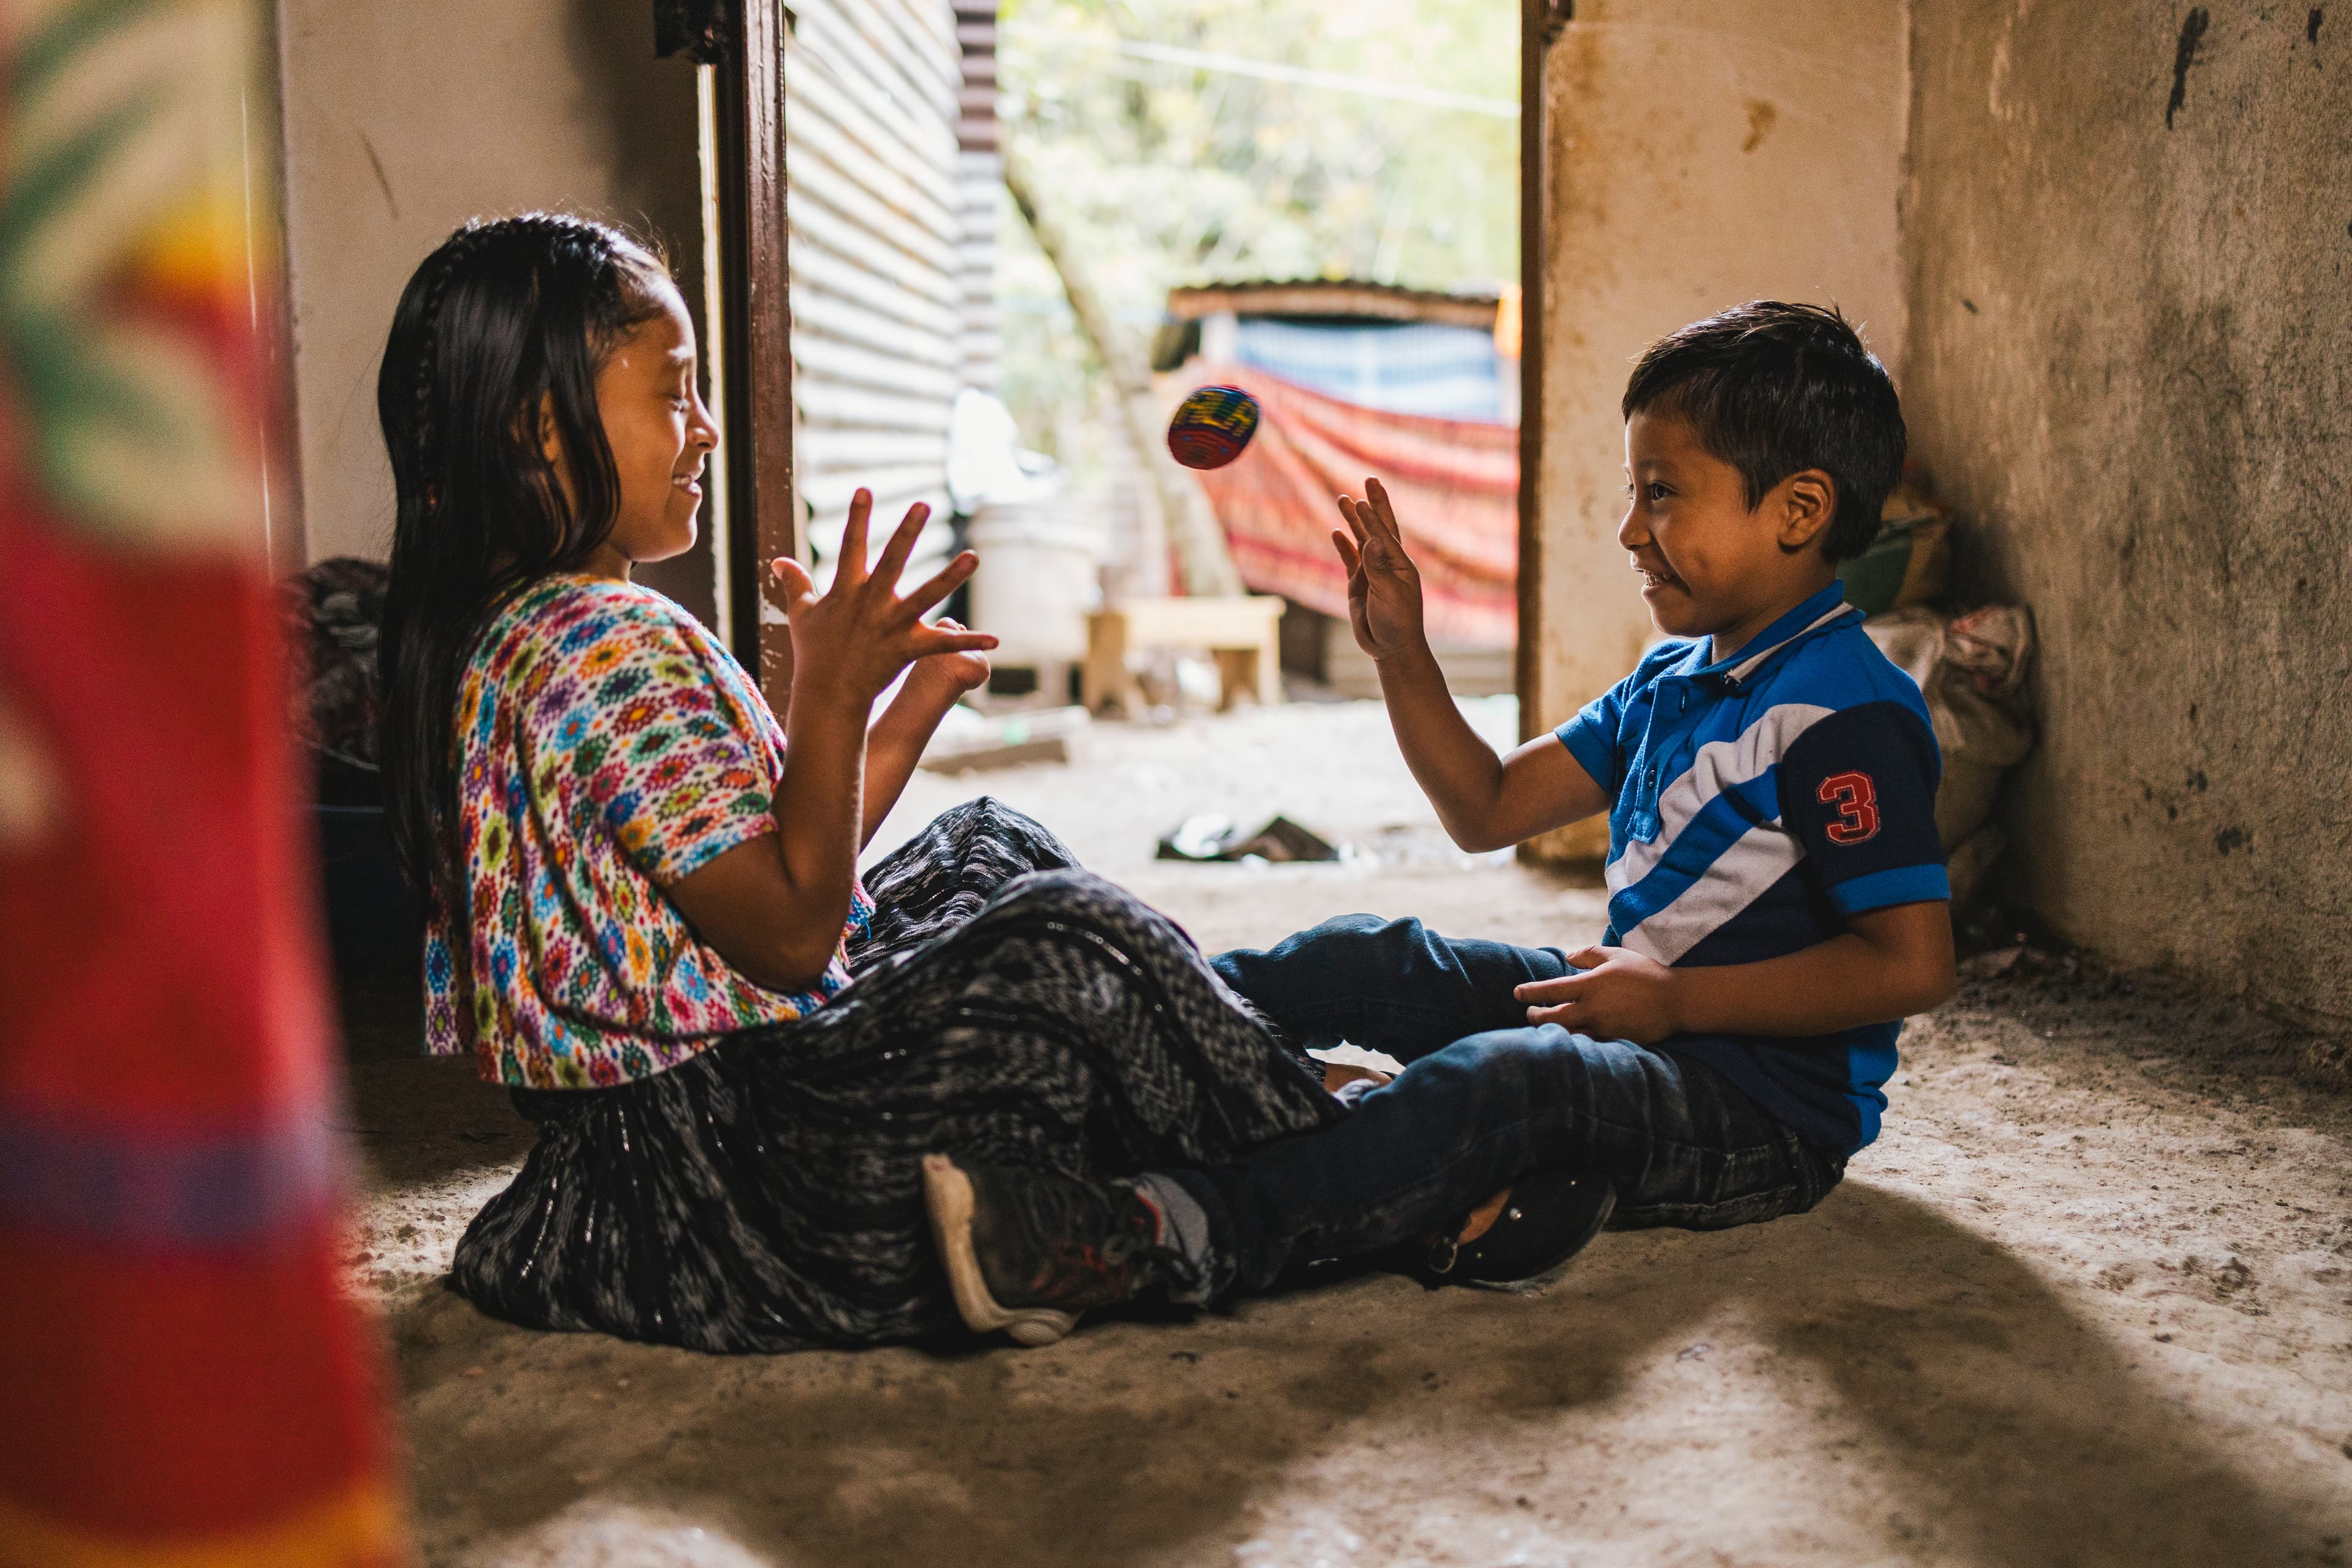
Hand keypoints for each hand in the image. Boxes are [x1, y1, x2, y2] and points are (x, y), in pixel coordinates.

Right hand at [771, 490, 996, 710]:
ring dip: (951, 577)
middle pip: (892, 562)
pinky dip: (969, 642)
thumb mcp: (802, 614)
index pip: (851, 547)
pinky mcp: (909, 649)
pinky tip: (996, 640)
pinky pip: (943, 644)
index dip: (857, 518)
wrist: (828, 693)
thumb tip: (778, 560)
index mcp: (847, 590)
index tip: (864, 489)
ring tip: (974, 556)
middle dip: (906, 533)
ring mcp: (892, 626)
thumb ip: (796, 583)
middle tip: (922, 505)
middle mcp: (871, 603)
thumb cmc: (815, 651)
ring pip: (926, 596)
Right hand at [1329, 477, 1427, 661]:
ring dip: (1353, 521)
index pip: (1384, 534)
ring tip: (1343, 499)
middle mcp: (1387, 563)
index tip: (1361, 498)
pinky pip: (1350, 560)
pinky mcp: (1360, 585)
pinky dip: (1344, 546)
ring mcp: (1373, 573)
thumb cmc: (1397, 623)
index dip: (1373, 516)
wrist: (1392, 649)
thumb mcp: (1388, 595)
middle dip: (1372, 505)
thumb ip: (1378, 568)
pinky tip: (1336, 533)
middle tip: (1368, 479)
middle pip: (1378, 528)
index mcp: (1399, 564)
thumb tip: (1373, 541)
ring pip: (1361, 540)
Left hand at [1514, 945, 1680, 1043]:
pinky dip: (1572, 1042)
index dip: (1530, 992)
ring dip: (1551, 1031)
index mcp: (1590, 985)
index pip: (1551, 991)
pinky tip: (1567, 1039)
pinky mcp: (1614, 1041)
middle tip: (1529, 1013)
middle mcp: (1593, 1009)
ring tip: (1544, 1027)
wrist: (1675, 1000)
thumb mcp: (1615, 956)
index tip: (1516, 993)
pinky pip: (1586, 1045)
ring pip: (1566, 1035)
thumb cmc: (1644, 973)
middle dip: (1535, 1016)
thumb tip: (1567, 957)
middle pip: (1552, 1018)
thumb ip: (1588, 955)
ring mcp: (1603, 1028)